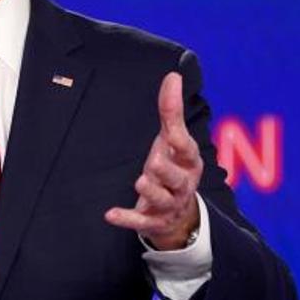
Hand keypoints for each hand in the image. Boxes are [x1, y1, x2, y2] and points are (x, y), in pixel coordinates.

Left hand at [104, 72, 201, 249]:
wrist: (180, 214)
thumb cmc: (174, 166)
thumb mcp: (173, 140)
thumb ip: (171, 111)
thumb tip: (173, 76)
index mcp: (188, 161)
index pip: (186, 149)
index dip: (180, 141)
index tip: (170, 131)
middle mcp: (182, 184)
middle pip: (177, 178)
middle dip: (166, 171)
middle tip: (153, 162)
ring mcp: (168, 204)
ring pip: (163, 200)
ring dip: (152, 192)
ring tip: (141, 181)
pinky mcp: (153, 221)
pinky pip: (140, 222)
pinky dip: (126, 219)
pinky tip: (110, 214)